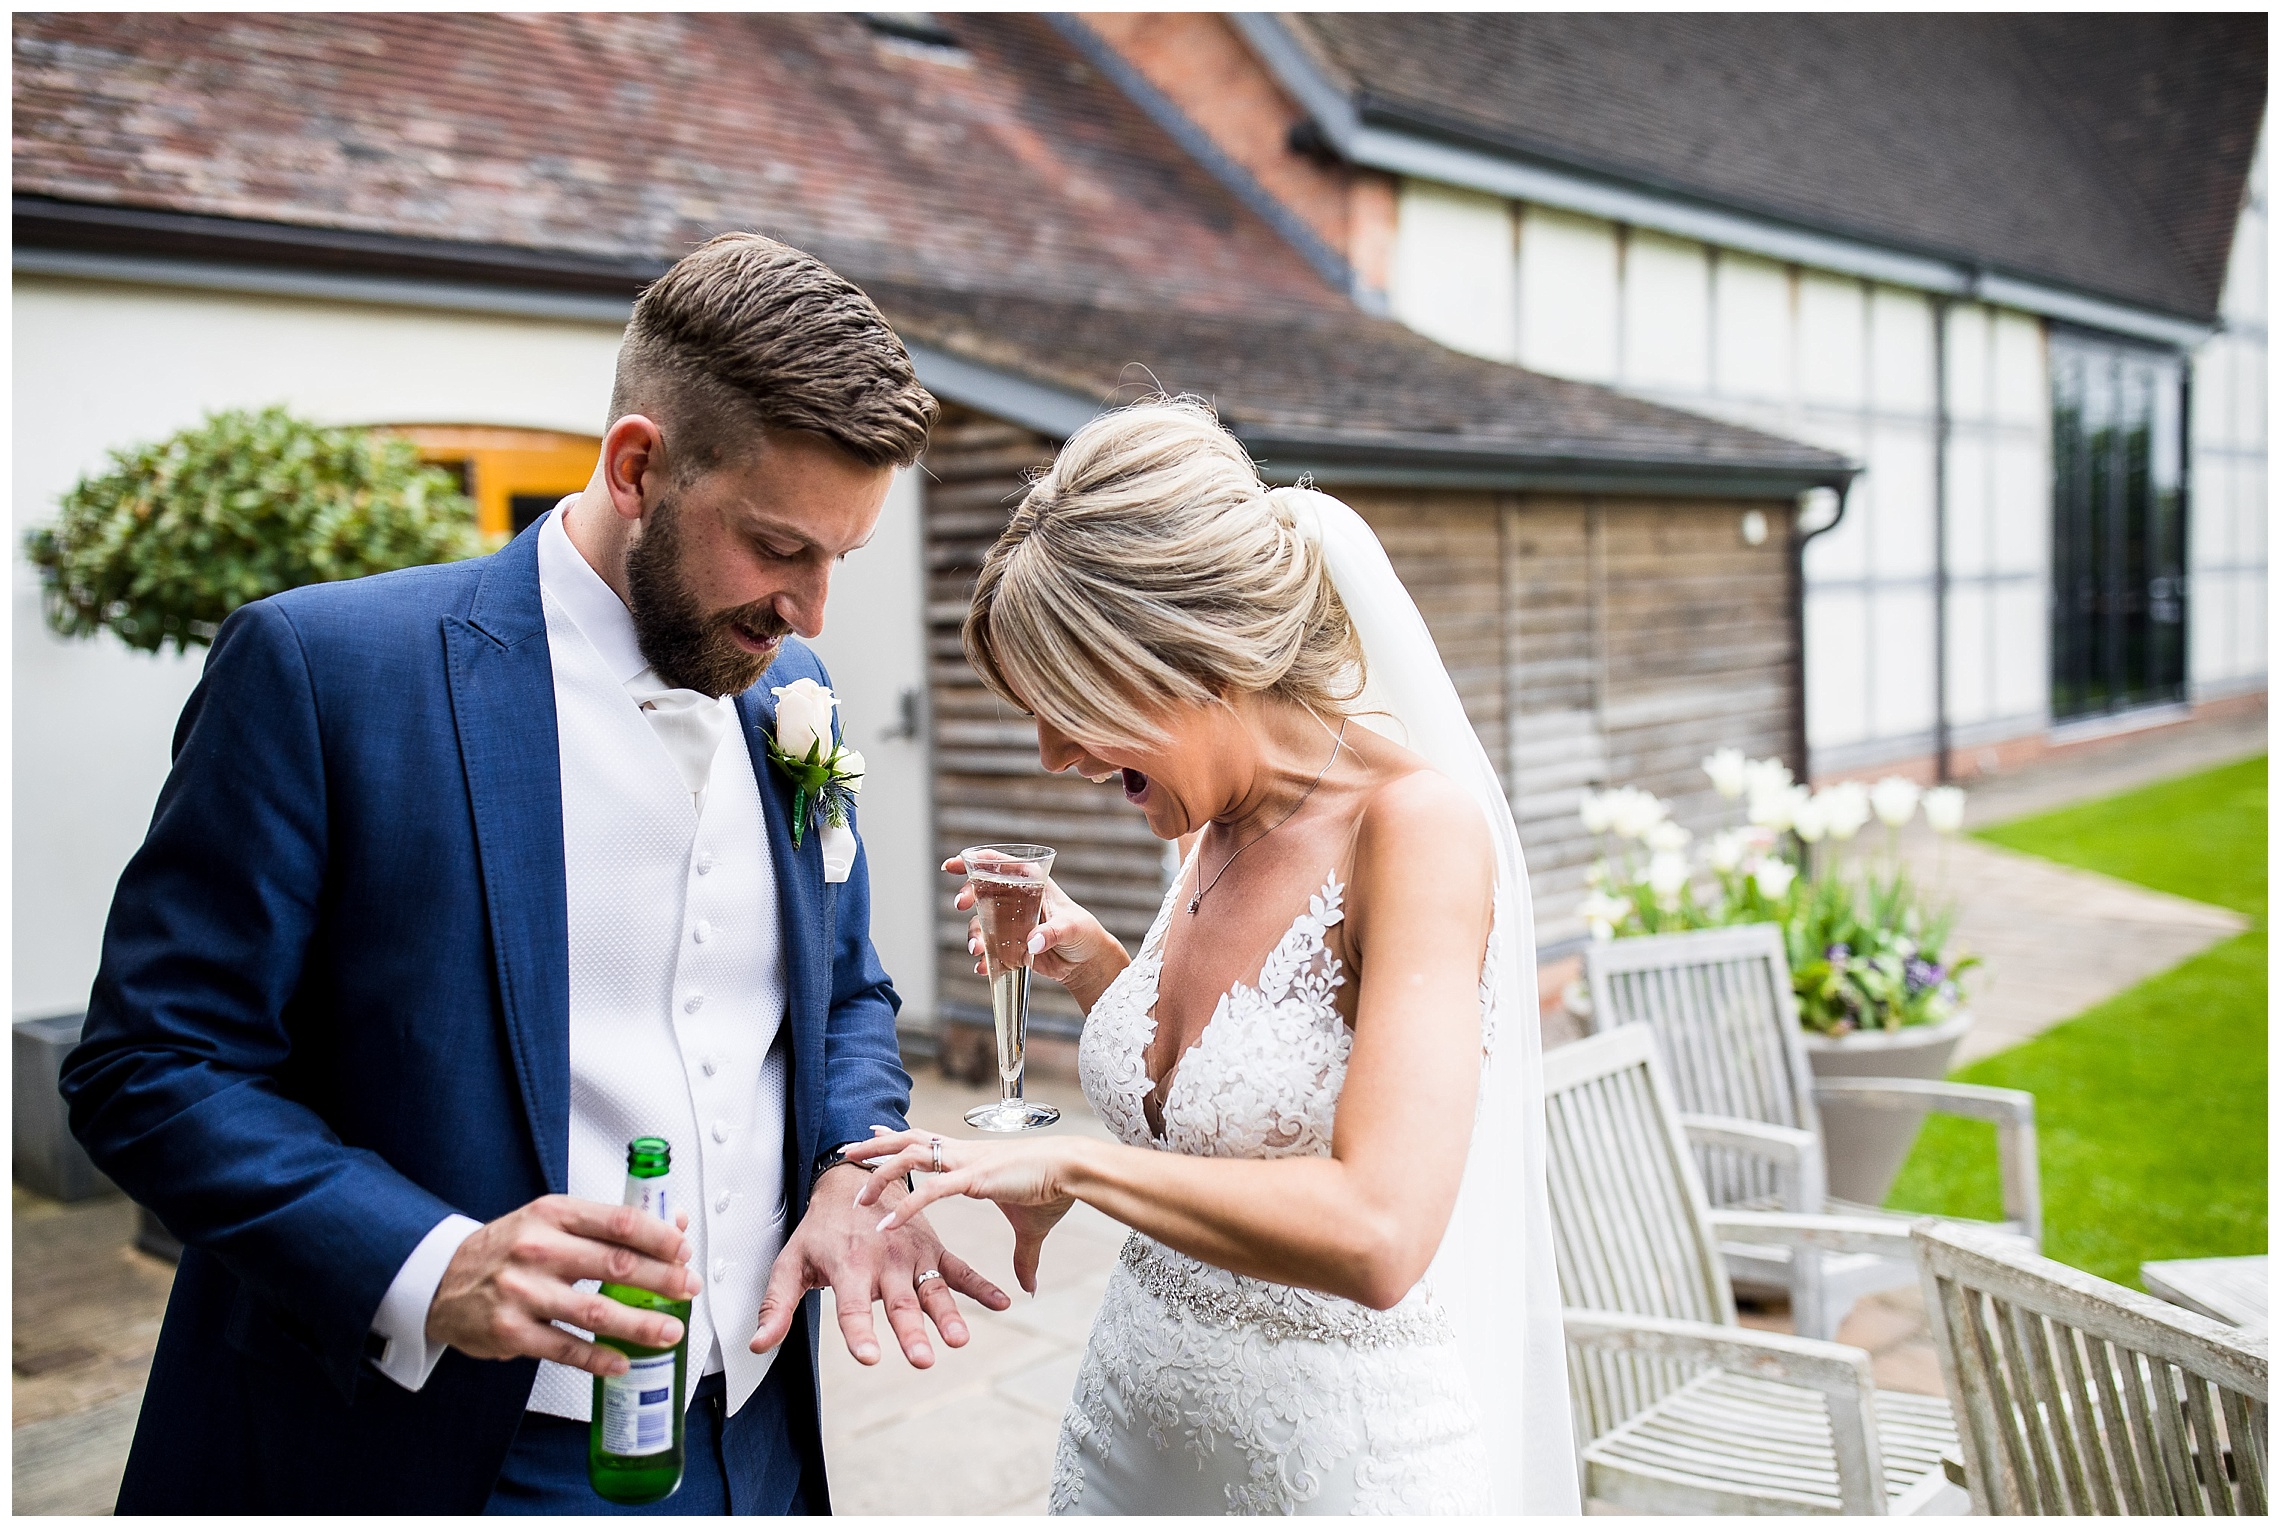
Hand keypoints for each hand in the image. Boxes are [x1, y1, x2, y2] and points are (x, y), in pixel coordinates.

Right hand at [427, 1195, 700, 1376]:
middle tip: (688, 1290)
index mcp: (552, 1214)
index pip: (619, 1222)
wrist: (441, 1280)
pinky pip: (566, 1349)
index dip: (659, 1238)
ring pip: (596, 1312)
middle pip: (616, 1266)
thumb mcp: (551, 1221)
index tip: (684, 1251)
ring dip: (640, 1324)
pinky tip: (623, 1361)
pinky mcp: (512, 1332)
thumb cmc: (508, 1249)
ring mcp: (523, 1293)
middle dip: (662, 1280)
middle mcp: (537, 1250)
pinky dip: (599, 1359)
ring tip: (670, 1331)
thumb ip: (607, 1225)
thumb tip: (674, 1226)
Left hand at [751, 1164, 1008, 1367]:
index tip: (868, 1357)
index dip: (858, 1332)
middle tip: (922, 1360)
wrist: (853, 1179)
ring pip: (931, 1290)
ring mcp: (912, 1256)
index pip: (850, 1308)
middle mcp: (883, 1262)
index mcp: (847, 1266)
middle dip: (910, 1332)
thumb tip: (757, 1346)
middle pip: (898, 1304)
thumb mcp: (790, 1262)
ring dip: (948, 1315)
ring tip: (959, 1340)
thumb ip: (776, 1306)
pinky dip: (981, 1286)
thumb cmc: (819, 1229)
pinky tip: (1003, 1303)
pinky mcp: (933, 1250)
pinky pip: (960, 1270)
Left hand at [849, 1128, 1084, 1294]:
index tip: (875, 1132)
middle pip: (908, 1140)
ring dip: (881, 1173)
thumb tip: (1029, 1287)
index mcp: (971, 1158)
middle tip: (846, 1151)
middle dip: (876, 1146)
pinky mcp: (974, 1179)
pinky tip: (887, 1223)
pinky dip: (906, 1206)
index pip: (926, 1139)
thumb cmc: (1054, 1190)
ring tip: (858, 1195)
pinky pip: (931, 1190)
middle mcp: (963, 1154)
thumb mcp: (1031, 1229)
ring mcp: (966, 1164)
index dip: (899, 1135)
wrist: (1073, 1172)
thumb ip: (1023, 1258)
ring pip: (911, 1157)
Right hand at [943, 856, 1127, 1003]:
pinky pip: (988, 949)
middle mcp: (1016, 898)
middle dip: (967, 895)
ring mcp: (1010, 922)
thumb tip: (1032, 943)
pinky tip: (984, 967)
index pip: (999, 864)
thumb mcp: (1071, 928)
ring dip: (974, 934)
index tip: (952, 866)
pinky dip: (983, 958)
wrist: (1086, 962)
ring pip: (981, 922)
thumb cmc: (1084, 933)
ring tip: (977, 950)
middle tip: (961, 904)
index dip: (974, 861)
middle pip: (982, 890)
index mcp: (1032, 881)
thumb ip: (1052, 933)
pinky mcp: (1008, 944)